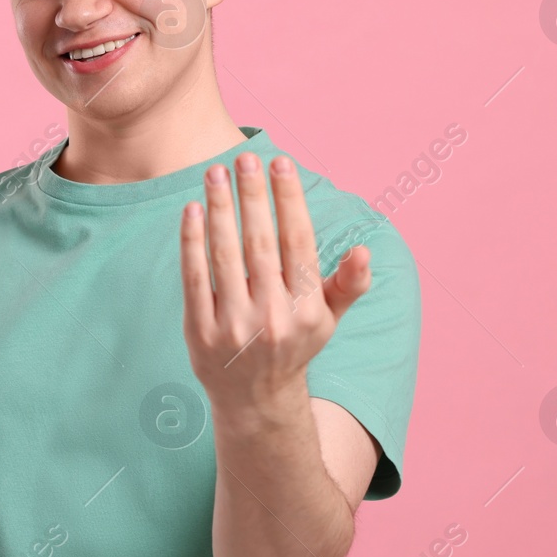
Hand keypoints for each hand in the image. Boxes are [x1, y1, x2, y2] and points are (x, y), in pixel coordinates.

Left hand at [179, 151, 370, 414]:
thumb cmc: (293, 343)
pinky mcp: (200, 332)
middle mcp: (273, 318)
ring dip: (219, 209)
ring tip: (215, 173)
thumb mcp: (327, 319)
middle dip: (252, 196)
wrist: (255, 399)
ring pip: (225, 255)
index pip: (298, 242)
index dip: (288, 200)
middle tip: (244, 157)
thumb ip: (348, 284)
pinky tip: (192, 210)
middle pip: (260, 243)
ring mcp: (234, 326)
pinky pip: (195, 277)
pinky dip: (192, 242)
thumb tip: (364, 251)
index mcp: (307, 308)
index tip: (280, 163)